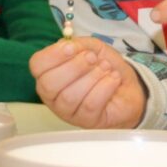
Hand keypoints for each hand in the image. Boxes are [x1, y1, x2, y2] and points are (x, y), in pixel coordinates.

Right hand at [29, 37, 145, 128]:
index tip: (73, 48)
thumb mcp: (92, 48)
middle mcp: (53, 95)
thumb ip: (78, 44)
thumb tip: (68, 46)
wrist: (128, 88)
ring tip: (106, 68)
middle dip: (74, 67)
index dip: (53, 55)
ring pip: (70, 96)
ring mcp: (68, 111)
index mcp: (49, 73)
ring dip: (92, 77)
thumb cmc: (104, 67)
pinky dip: (105, 87)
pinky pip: (90, 104)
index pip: (37, 65)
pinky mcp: (86, 121)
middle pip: (49, 84)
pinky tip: (113, 79)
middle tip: (93, 58)